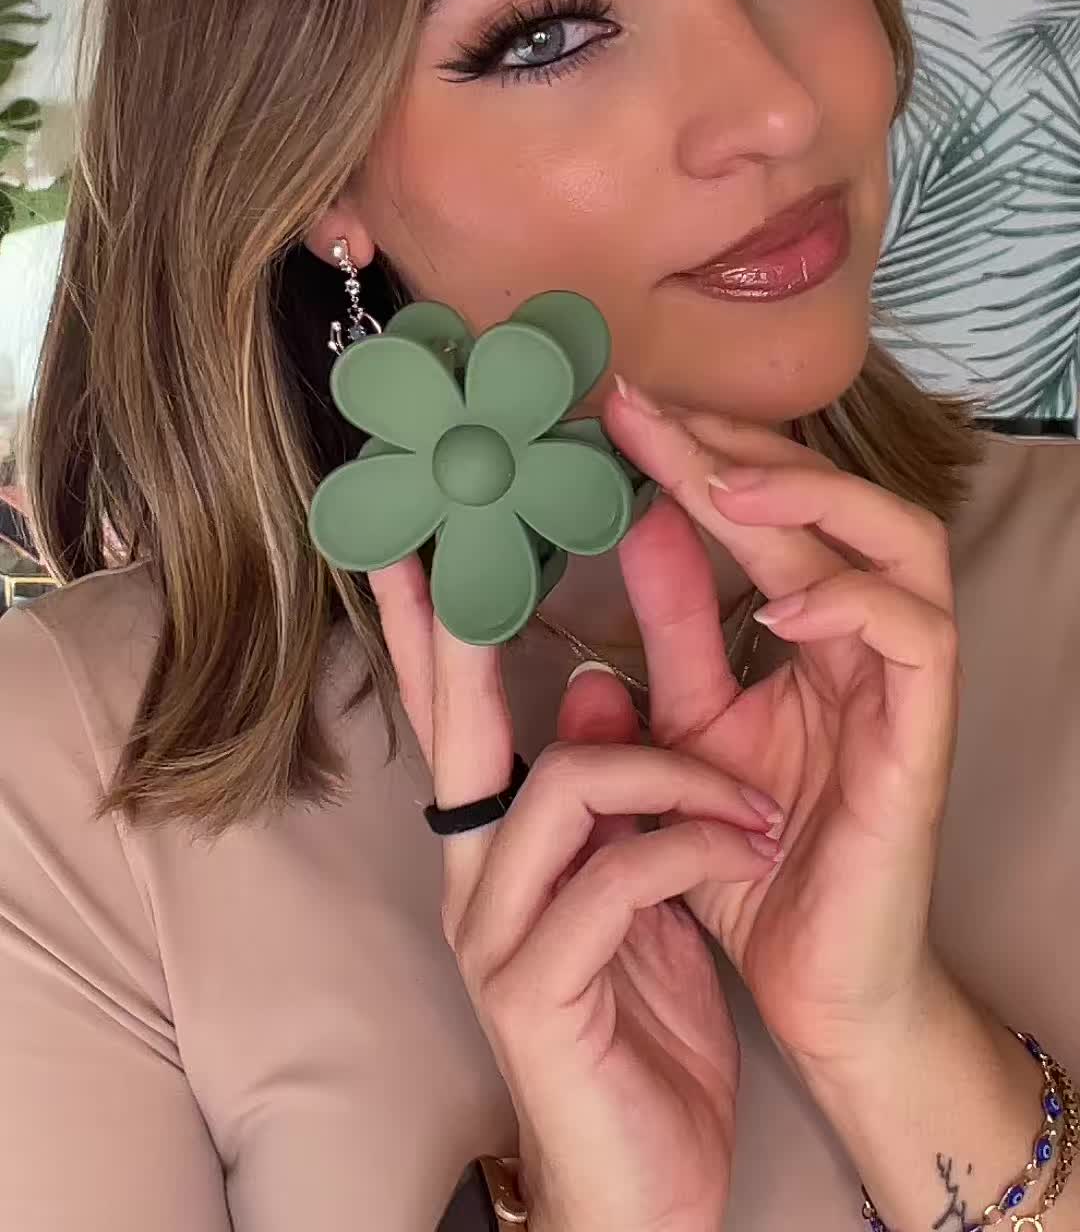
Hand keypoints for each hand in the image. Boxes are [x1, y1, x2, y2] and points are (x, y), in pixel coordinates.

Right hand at [369, 551, 780, 1231]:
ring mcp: (496, 940)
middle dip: (461, 636)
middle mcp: (477, 887)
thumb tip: (602, 681)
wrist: (647, 1196)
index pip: (459, 725)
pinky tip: (745, 851)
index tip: (417, 549)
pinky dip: (687, 844)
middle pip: (461, 732)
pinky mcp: (538, 991)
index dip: (435, 636)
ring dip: (671, 771)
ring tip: (755, 802)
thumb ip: (614, 798)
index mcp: (499, 860)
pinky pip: (615, 873)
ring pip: (564, 786)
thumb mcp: (637, 897)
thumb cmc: (643, 1040)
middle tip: (452, 547)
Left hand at [604, 383, 960, 1079]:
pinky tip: (780, 606)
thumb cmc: (752, 860)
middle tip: (646, 414)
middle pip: (832, 499)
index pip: (771, 509)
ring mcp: (904, 684)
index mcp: (817, 628)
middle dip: (739, 449)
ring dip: (811, 500)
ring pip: (902, 541)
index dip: (698, 451)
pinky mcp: (922, 739)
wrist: (812, 990)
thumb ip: (675, 629)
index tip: (614, 410)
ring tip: (718, 485)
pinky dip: (853, 605)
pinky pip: (917, 639)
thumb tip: (634, 523)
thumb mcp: (690, 723)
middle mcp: (868, 639)